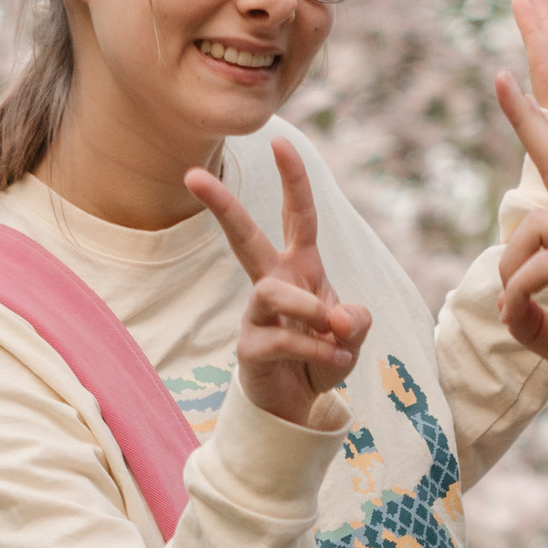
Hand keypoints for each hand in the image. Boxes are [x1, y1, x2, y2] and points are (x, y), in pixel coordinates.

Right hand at [188, 134, 370, 425]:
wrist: (299, 406)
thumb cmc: (322, 358)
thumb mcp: (352, 338)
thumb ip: (356, 323)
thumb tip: (342, 318)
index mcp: (299, 268)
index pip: (297, 216)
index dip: (293, 180)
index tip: (279, 142)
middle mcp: (273, 283)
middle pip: (243, 237)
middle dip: (221, 205)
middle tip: (191, 175)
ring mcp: (256, 315)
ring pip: (271, 291)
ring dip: (310, 310)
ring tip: (335, 334)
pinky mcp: (250, 348)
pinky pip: (285, 340)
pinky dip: (318, 352)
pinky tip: (335, 364)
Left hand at [493, 69, 547, 417]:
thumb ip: (536, 320)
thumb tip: (507, 307)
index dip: (535, 131)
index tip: (507, 86)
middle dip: (527, 121)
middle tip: (499, 75)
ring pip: (538, 224)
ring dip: (510, 267)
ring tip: (513, 307)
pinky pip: (547, 266)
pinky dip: (521, 293)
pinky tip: (521, 317)